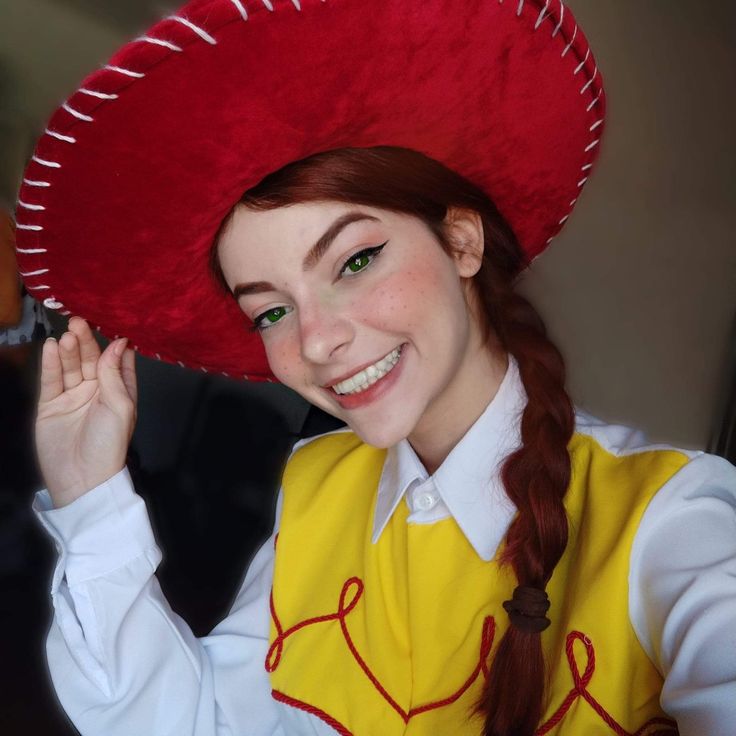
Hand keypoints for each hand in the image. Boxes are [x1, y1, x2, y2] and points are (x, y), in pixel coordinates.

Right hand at [36, 317, 137, 507]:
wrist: (81, 478)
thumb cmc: (108, 445)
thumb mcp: (120, 407)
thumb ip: (115, 374)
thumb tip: (119, 344)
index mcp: (120, 392)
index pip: (118, 361)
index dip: (115, 344)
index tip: (111, 323)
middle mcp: (98, 391)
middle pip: (92, 359)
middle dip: (86, 341)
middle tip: (79, 322)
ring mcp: (74, 396)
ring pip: (71, 366)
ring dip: (69, 350)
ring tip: (67, 335)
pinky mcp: (52, 404)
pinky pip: (51, 379)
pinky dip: (50, 363)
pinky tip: (50, 347)